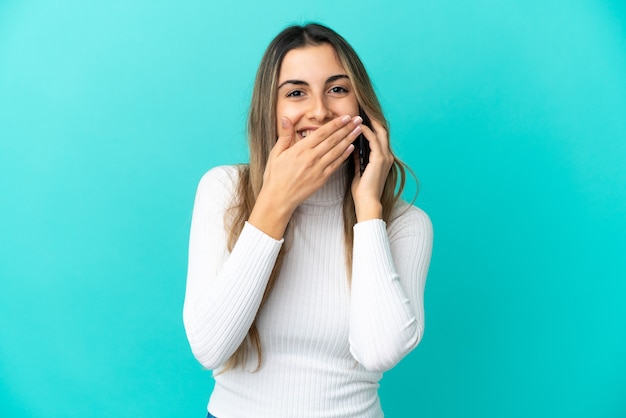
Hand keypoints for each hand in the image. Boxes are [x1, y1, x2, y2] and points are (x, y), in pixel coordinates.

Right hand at [248, 114, 361, 238]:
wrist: (278, 198)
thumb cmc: (275, 176)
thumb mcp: (276, 153)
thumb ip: (285, 135)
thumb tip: (286, 118)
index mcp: (300, 149)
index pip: (322, 133)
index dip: (335, 124)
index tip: (345, 117)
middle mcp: (311, 158)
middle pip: (333, 140)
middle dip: (347, 128)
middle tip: (358, 120)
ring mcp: (318, 169)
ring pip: (337, 151)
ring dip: (349, 139)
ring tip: (358, 130)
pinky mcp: (322, 179)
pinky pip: (335, 165)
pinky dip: (344, 155)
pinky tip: (352, 148)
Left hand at [351, 116, 393, 221]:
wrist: (367, 202)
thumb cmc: (362, 190)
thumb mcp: (360, 170)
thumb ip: (359, 158)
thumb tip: (352, 147)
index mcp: (383, 158)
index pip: (378, 136)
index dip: (371, 125)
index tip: (362, 116)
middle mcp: (387, 155)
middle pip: (381, 130)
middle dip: (372, 119)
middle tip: (362, 108)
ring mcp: (385, 157)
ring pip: (379, 132)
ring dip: (370, 122)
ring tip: (361, 112)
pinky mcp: (380, 159)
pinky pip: (374, 140)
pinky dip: (366, 132)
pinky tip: (359, 126)